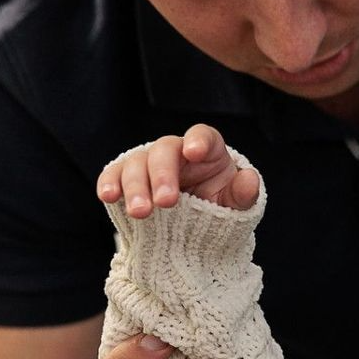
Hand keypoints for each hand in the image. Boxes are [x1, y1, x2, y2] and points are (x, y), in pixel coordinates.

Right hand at [97, 124, 260, 216]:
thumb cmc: (217, 203)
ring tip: (141, 213)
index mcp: (206, 150)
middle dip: (163, 176)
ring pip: (136, 164)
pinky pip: (114, 175)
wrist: (194, 222)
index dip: (198, 141)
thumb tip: (249, 180)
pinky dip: (109, 183)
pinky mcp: (126, 179)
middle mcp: (174, 151)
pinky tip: (109, 197)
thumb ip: (243, 193)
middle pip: (164, 152)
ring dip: (136, 187)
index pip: (202, 136)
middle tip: (166, 203)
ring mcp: (148, 163)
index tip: (195, 152)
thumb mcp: (235, 203)